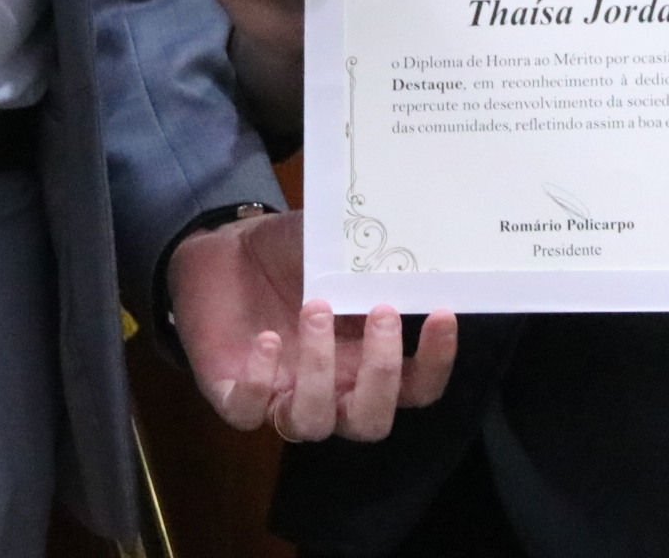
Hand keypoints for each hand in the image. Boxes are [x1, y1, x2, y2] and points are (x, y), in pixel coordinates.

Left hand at [169, 211, 458, 441]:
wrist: (228, 250)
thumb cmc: (294, 254)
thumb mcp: (339, 251)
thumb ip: (374, 262)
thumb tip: (422, 245)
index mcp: (367, 361)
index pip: (417, 387)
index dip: (435, 363)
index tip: (441, 314)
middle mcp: (332, 389)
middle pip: (371, 422)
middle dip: (381, 373)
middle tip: (380, 312)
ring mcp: (284, 396)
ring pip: (313, 423)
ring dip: (320, 369)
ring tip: (315, 307)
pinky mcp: (235, 397)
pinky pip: (250, 413)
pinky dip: (261, 381)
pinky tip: (267, 339)